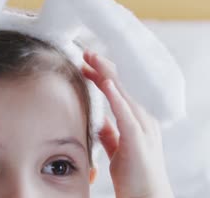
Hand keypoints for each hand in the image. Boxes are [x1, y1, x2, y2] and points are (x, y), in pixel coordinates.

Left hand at [82, 51, 173, 197]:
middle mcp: (141, 118)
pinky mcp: (137, 139)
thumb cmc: (134, 174)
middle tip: (85, 51)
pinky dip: (116, 97)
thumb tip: (99, 119)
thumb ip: (110, 132)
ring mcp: (142, 127)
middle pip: (120, 85)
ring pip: (123, 93)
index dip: (101, 74)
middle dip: (102, 67)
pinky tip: (106, 83)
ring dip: (106, 74)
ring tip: (92, 58)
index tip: (84, 63)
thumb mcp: (117, 147)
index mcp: (135, 119)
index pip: (117, 89)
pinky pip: (125, 113)